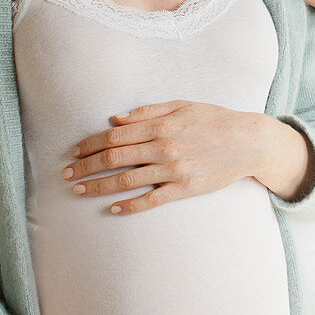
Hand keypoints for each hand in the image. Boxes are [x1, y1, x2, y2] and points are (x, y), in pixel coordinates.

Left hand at [64, 100, 308, 212]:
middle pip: (114, 158)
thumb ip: (148, 111)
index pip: (115, 135)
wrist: (248, 141)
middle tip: (66, 174)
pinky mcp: (184, 189)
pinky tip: (113, 209)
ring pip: (126, 180)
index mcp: (160, 125)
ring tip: (79, 190)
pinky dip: (130, 205)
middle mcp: (163, 147)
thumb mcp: (182, 105)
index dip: (91, 143)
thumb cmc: (214, 119)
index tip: (75, 150)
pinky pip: (151, 200)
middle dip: (86, 166)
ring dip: (99, 186)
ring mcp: (173, 170)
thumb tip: (116, 118)